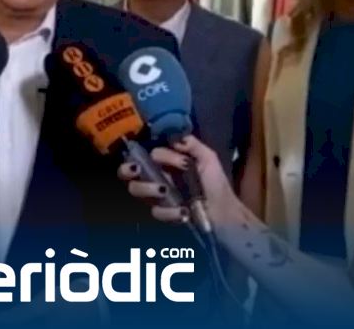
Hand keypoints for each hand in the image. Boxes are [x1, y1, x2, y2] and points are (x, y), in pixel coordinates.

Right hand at [118, 135, 243, 225]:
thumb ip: (192, 144)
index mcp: (164, 163)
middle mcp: (156, 177)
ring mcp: (158, 197)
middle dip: (127, 169)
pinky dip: (169, 212)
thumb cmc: (215, 183)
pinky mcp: (164, 214)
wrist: (226, 211)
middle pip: (128, 173)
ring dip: (148, 188)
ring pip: (137, 190)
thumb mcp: (207, 158)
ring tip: (165, 190)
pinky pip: (157, 212)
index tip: (145, 154)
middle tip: (137, 169)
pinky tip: (184, 211)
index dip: (137, 153)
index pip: (141, 154)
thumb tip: (174, 139)